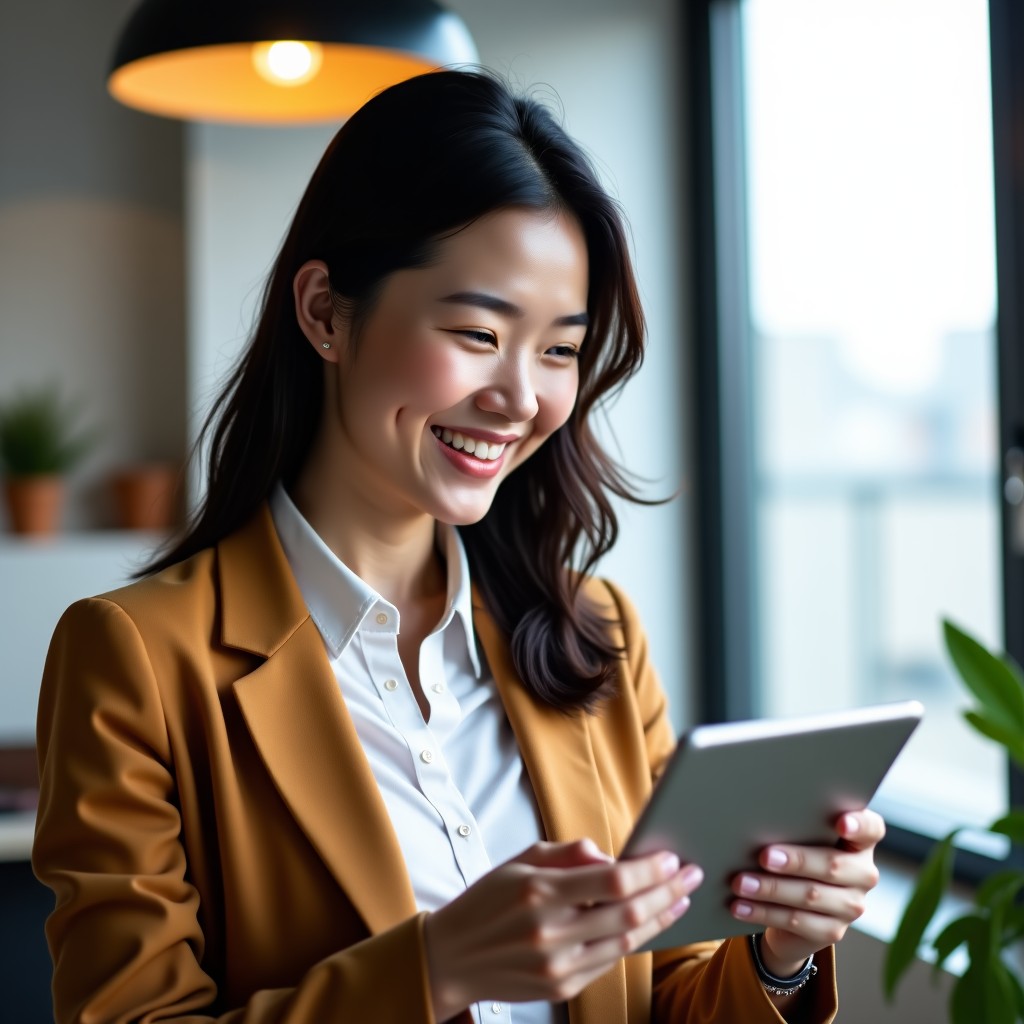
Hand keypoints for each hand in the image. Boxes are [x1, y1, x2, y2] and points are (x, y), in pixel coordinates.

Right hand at [424, 838, 703, 1018]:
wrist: (451, 958)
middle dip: (666, 891)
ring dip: (659, 918)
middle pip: (627, 911)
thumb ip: (567, 854)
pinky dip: (634, 939)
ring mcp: (558, 964)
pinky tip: (649, 923)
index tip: (669, 857)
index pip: (610, 880)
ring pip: (626, 940)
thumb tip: (608, 855)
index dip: (648, 870)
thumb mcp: (519, 862)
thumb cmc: (486, 902)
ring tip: (679, 899)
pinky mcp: (562, 987)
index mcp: (539, 892)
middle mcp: (551, 931)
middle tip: (689, 875)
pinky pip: (609, 961)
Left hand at [729, 808, 883, 975]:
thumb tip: (756, 818)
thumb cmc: (795, 855)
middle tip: (764, 856)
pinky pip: (796, 921)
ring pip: (811, 896)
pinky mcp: (832, 931)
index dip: (859, 825)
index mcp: (859, 842)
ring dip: (771, 889)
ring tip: (741, 882)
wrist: (794, 909)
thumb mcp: (799, 838)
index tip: (841, 823)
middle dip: (796, 860)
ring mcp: (851, 905)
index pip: (871, 828)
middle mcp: (863, 873)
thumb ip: (794, 826)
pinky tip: (740, 906)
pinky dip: (763, 912)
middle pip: (833, 865)